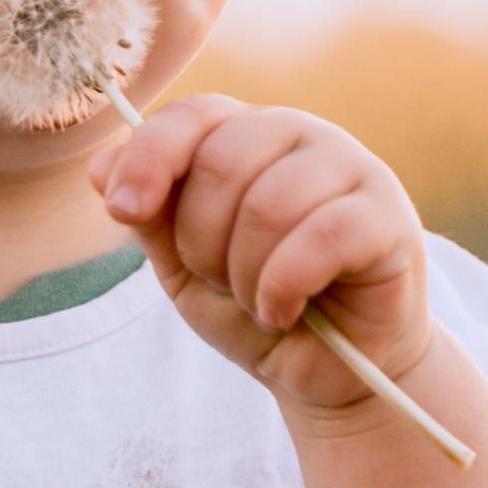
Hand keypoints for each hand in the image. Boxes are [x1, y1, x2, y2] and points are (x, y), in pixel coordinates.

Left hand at [89, 94, 430, 423]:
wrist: (326, 373)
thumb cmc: (256, 306)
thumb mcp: (183, 266)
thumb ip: (148, 214)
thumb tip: (99, 167)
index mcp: (247, 135)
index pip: (193, 115)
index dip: (150, 158)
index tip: (124, 211)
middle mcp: (301, 136)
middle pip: (223, 161)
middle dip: (201, 241)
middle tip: (222, 282)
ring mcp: (352, 169)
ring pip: (270, 203)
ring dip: (245, 274)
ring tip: (258, 302)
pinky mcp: (388, 218)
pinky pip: (322, 236)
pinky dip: (285, 286)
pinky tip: (284, 311)